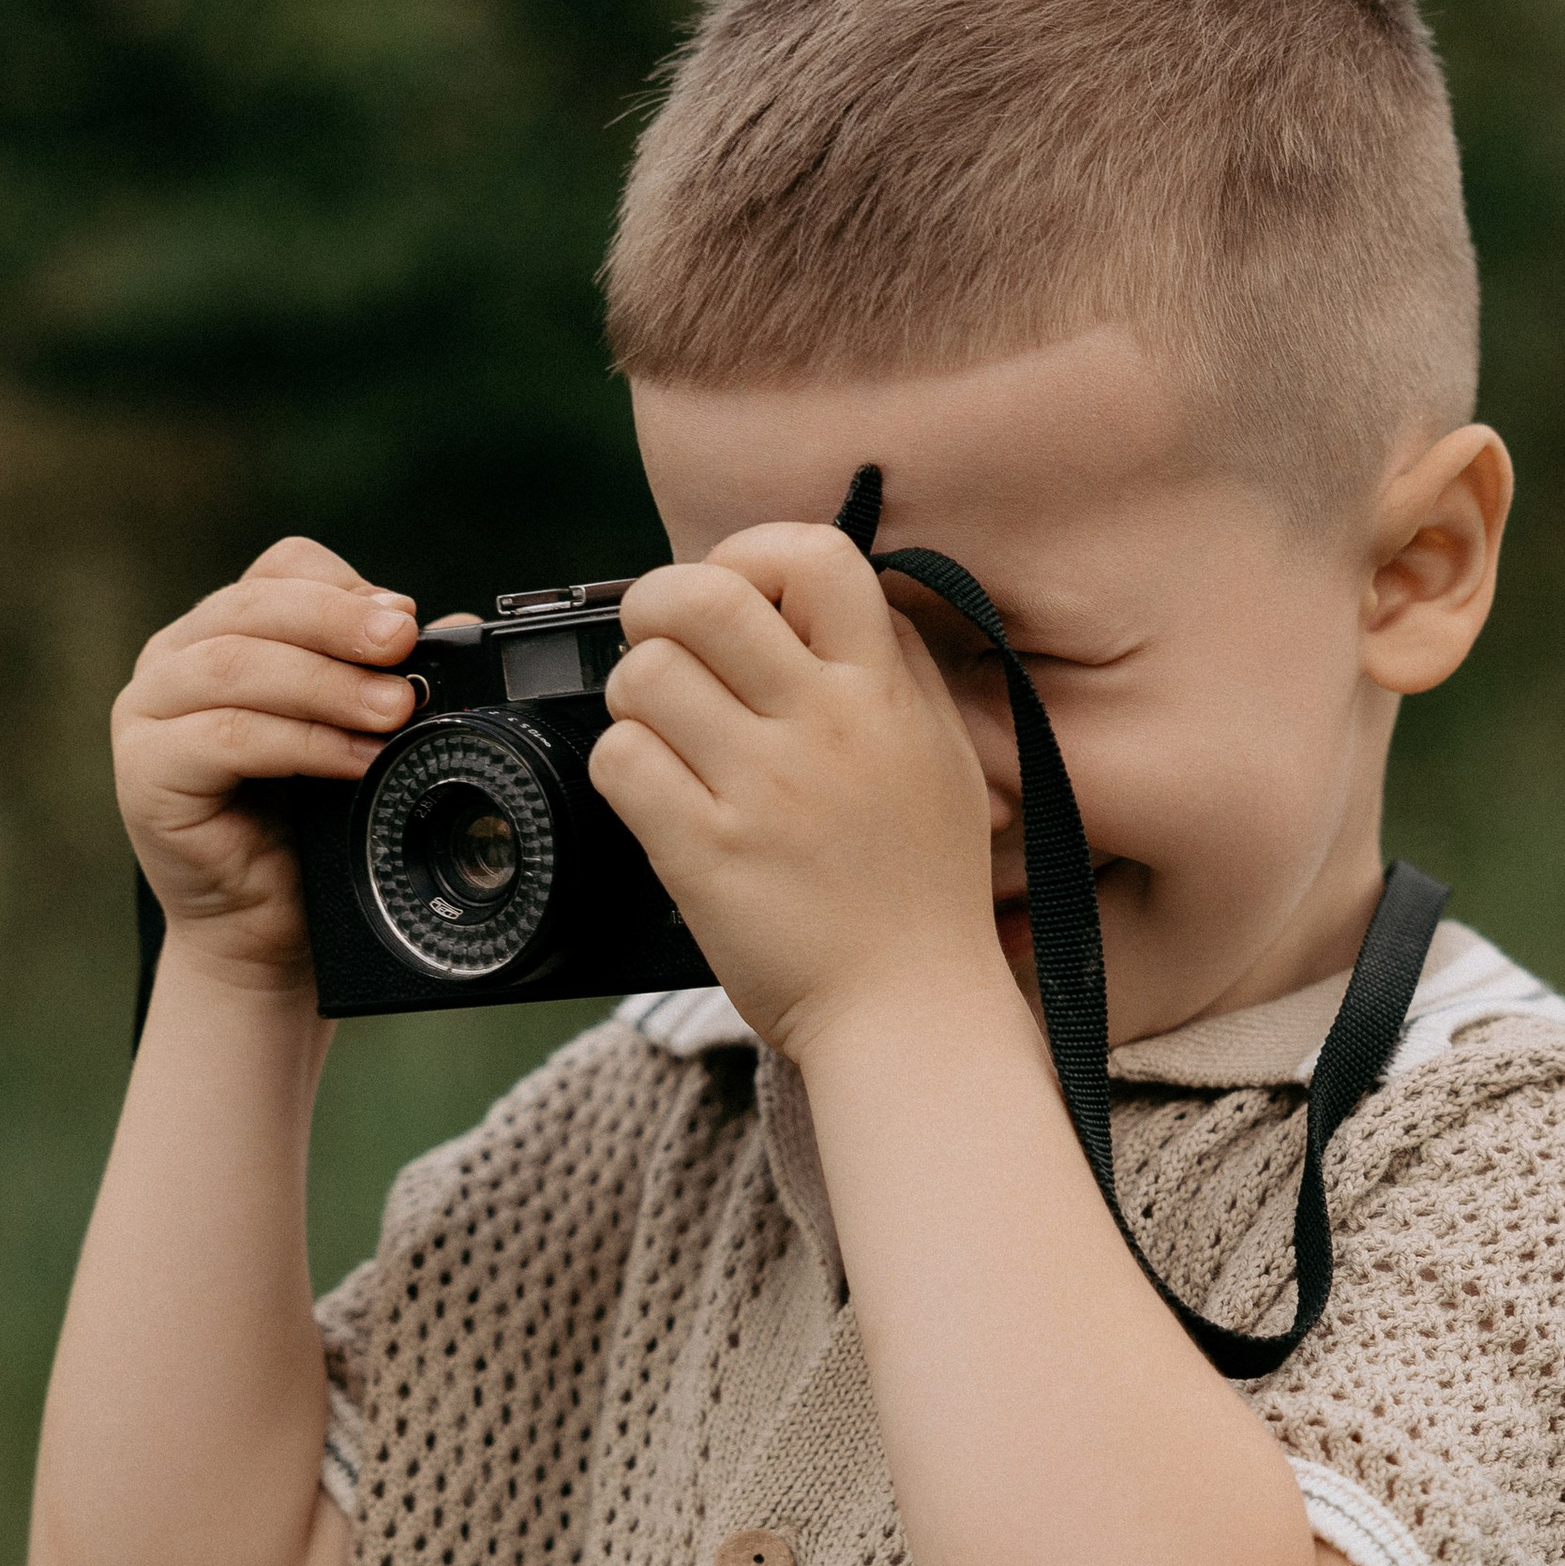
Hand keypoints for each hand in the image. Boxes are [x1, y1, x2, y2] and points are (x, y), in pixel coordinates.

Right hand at [115, 536, 423, 992]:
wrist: (265, 928)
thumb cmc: (307, 826)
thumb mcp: (356, 733)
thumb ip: (386, 676)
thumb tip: (455, 628)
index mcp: (223, 629)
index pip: (280, 570)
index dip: (344, 588)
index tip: (407, 622)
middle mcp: (174, 659)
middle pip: (255, 606)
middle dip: (340, 623)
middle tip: (404, 646)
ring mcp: (146, 713)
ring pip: (237, 665)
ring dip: (327, 683)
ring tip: (395, 711)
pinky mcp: (143, 771)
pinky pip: (224, 738)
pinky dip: (300, 742)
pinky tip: (354, 760)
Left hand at [591, 523, 1007, 1054]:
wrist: (912, 1013)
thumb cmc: (924, 891)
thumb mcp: (943, 757)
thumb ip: (896, 667)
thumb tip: (835, 590)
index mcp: (883, 694)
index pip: (815, 554)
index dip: (751, 553)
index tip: (735, 591)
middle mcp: (824, 727)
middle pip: (700, 596)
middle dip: (656, 606)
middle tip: (661, 646)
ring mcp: (763, 791)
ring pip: (644, 675)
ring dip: (636, 698)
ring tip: (666, 736)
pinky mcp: (705, 853)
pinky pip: (620, 760)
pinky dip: (623, 768)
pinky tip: (658, 796)